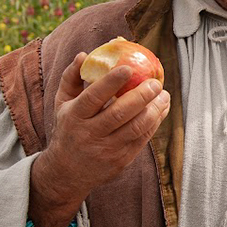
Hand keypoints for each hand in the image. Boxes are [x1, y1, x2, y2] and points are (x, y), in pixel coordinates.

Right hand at [29, 52, 170, 226]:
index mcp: (74, 116)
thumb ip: (72, 78)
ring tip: (164, 95)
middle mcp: (90, 134)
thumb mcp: (62, 104)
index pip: (94, 97)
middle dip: (142, 95)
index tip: (129, 67)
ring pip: (136, 127)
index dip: (111, 82)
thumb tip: (84, 54)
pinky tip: (161, 109)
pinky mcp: (121, 160)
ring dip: (155, 109)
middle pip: (120, 113)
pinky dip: (155, 122)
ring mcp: (107, 149)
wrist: (67, 172)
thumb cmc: (68, 128)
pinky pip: (143, 138)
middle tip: (155, 82)